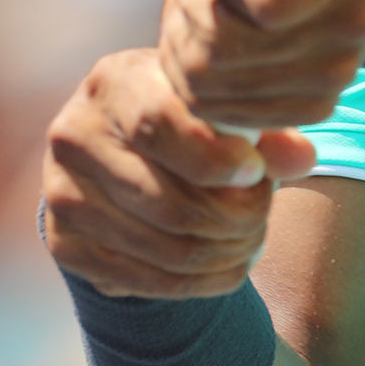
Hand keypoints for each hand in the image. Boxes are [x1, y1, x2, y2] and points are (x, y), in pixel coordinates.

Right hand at [42, 48, 316, 298]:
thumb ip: (265, 130)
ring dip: (226, 254)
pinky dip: (203, 282)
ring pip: (165, 249)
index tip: (256, 171)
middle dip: (236, 219)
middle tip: (264, 214)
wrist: (123, 155)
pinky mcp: (65, 245)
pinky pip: (148, 281)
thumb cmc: (187, 122)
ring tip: (253, 238)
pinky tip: (228, 264)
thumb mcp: (221, 111)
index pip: (159, 125)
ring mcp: (62, 194)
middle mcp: (75, 135)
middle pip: (169, 202)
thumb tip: (302, 158)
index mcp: (113, 83)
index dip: (216, 158)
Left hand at [159, 0, 364, 130]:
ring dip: (186, 51)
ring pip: (215, 87)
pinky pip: (227, 116)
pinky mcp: (318, 107)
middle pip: (228, 48)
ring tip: (203, 17)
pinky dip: (204, 87)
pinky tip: (215, 51)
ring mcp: (340, 73)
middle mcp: (356, 21)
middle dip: (191, 16)